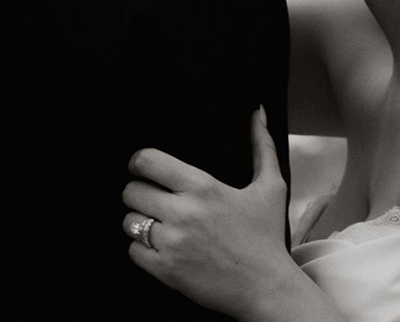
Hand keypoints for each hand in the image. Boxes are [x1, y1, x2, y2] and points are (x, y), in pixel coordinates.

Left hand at [122, 107, 300, 319]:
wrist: (266, 287)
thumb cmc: (267, 237)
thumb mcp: (271, 186)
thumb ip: (262, 145)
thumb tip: (259, 112)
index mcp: (203, 187)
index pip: (148, 161)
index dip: (138, 162)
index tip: (142, 167)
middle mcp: (184, 213)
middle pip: (132, 191)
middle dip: (139, 193)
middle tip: (152, 199)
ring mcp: (173, 243)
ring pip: (129, 221)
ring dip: (139, 222)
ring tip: (158, 225)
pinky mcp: (166, 270)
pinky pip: (133, 251)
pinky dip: (141, 249)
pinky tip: (160, 247)